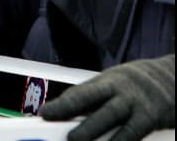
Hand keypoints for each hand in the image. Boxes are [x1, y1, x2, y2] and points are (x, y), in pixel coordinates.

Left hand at [40, 55, 174, 140]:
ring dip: (92, 131)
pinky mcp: (151, 116)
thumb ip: (95, 101)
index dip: (60, 104)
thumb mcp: (114, 86)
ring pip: (109, 116)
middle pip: (91, 102)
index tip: (43, 113)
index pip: (79, 93)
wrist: (172, 77)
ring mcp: (135, 102)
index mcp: (105, 82)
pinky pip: (133, 131)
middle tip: (59, 131)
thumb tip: (67, 117)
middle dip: (72, 115)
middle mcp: (118, 89)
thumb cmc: (136, 86)